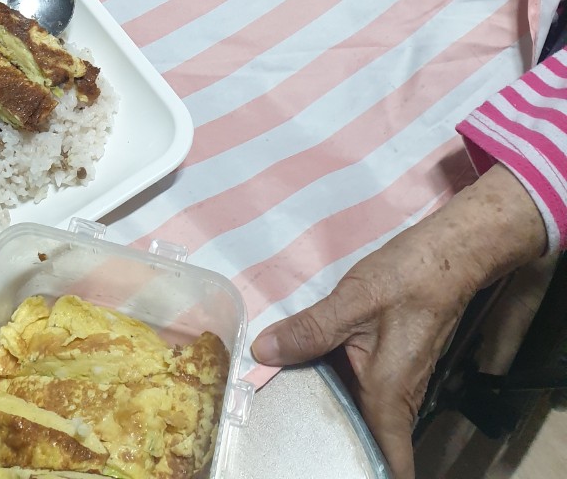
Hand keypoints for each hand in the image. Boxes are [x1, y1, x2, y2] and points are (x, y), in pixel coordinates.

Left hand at [250, 165, 547, 477]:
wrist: (448, 254)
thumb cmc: (408, 279)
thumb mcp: (353, 301)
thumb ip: (309, 329)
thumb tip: (261, 353)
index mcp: (388, 398)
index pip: (390, 465)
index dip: (359, 474)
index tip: (321, 470)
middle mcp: (395, 400)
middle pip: (366, 441)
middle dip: (332, 446)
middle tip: (286, 442)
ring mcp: (395, 383)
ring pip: (360, 414)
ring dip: (329, 415)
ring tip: (281, 410)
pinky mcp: (389, 363)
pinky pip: (359, 389)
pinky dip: (333, 388)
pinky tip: (299, 371)